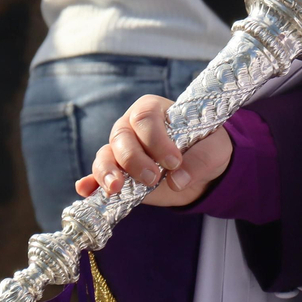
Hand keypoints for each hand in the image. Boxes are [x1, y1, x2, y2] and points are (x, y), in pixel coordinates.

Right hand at [77, 94, 233, 208]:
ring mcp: (120, 150)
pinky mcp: (117, 173)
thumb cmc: (206, 147)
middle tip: (153, 178)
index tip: (174, 161)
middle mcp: (131, 126)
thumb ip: (200, 160)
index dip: (156, 140)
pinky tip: (86, 191)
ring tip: (116, 189)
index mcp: (153, 110)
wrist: (200, 169)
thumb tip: (178, 179)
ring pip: (105, 156)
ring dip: (108, 172)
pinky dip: (90, 183)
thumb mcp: (215, 149)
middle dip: (134, 159)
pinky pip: (96, 176)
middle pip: (121, 137)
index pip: (145, 118)